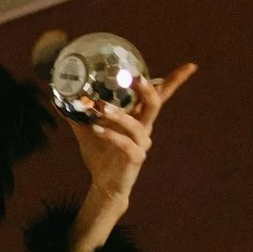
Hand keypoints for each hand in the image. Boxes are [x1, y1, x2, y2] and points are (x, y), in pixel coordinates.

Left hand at [67, 61, 194, 213]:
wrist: (103, 185)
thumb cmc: (100, 155)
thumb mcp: (86, 130)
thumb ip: (79, 114)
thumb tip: (61, 98)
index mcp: (138, 117)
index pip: (160, 96)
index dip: (175, 81)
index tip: (191, 66)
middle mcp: (144, 128)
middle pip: (156, 104)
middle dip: (148, 90)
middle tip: (135, 78)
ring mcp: (141, 144)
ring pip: (138, 125)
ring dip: (119, 115)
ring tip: (99, 108)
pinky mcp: (135, 159)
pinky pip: (127, 145)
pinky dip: (112, 136)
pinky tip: (96, 130)